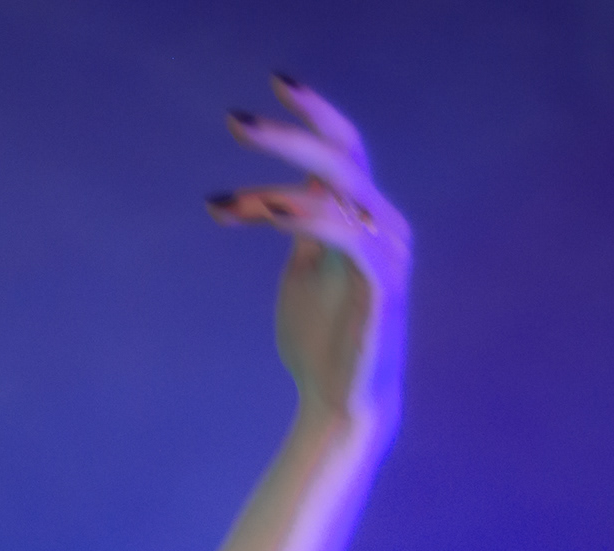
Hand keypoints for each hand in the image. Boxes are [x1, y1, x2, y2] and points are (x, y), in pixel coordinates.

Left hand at [209, 76, 409, 433]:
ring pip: (337, 193)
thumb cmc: (321, 339)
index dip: (314, 112)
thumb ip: (297, 228)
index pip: (343, 148)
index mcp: (364, 216)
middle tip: (235, 123)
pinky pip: (342, 233)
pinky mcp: (381, 283)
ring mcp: (387, 251)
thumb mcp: (304, 271)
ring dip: (275, 188)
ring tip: (226, 201)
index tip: (274, 85)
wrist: (339, 402)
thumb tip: (268, 196)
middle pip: (342, 157)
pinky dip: (299, 217)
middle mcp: (384, 224)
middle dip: (289, 135)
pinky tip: (259, 213)